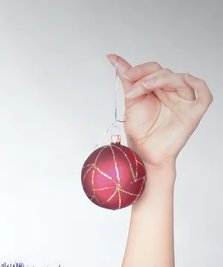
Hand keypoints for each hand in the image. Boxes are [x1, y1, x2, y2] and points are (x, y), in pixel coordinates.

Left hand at [107, 54, 212, 169]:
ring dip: (161, 79)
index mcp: (158, 89)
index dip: (141, 69)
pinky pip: (205, 96)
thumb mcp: (131, 102)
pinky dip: (199, 85)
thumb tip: (114, 59)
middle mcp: (172, 93)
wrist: (143, 154)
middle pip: (165, 73)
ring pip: (181, 80)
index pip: (154, 69)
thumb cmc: (140, 132)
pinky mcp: (192, 114)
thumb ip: (127, 80)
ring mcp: (184, 102)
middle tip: (132, 89)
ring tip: (143, 89)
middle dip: (147, 77)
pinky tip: (187, 79)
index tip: (126, 74)